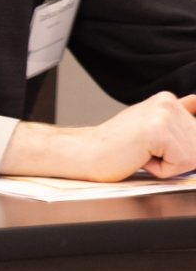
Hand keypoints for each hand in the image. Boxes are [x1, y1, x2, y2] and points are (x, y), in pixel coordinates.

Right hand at [0, 91, 195, 181]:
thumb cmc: (117, 148)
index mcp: (168, 100)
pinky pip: (182, 163)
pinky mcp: (158, 130)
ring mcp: (163, 114)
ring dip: (170, 166)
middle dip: (178, 160)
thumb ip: (179, 121)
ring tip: (142, 155)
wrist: (86, 153)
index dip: (185, 148)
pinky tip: (139, 157)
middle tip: (146, 153)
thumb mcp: (152, 129)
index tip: (156, 144)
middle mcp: (168, 102)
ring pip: (194, 156)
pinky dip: (162, 170)